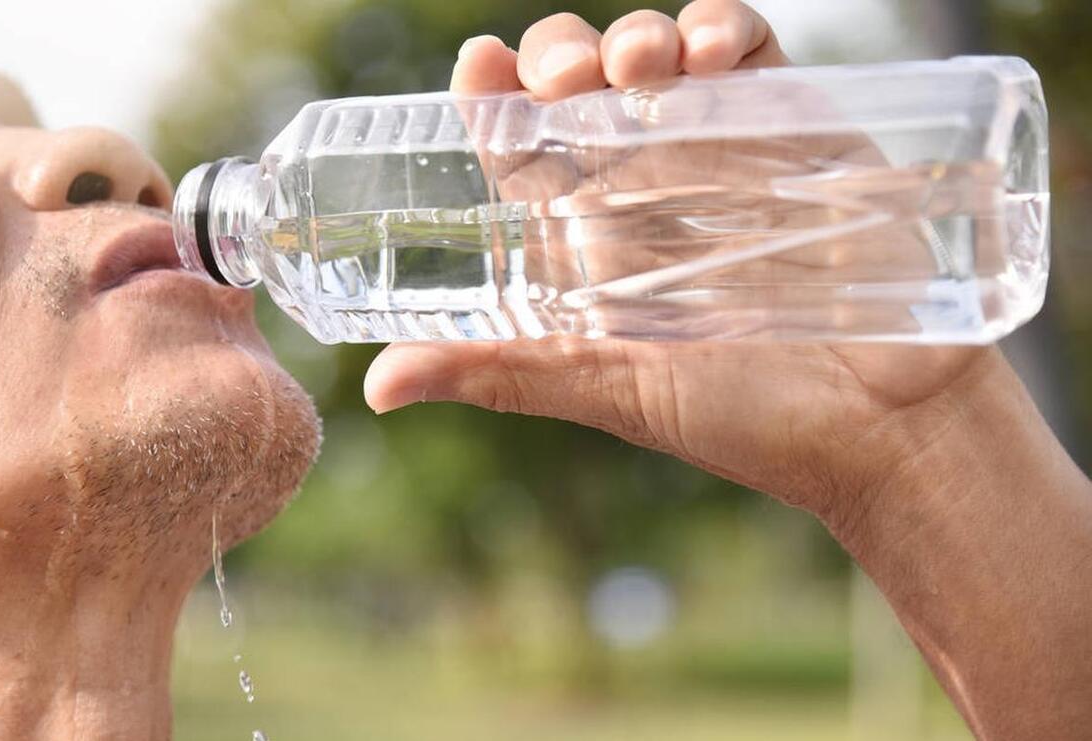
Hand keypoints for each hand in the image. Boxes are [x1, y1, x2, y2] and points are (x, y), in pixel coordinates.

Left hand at [363, 1, 991, 534]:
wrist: (882, 428)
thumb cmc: (745, 419)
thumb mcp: (606, 388)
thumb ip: (501, 371)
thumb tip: (377, 386)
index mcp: (591, 241)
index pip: (523, 148)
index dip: (494, 98)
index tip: (480, 65)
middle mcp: (646, 189)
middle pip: (578, 89)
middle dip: (559, 57)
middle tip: (561, 76)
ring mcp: (721, 155)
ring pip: (655, 58)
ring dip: (635, 38)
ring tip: (637, 65)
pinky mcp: (797, 130)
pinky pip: (752, 53)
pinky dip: (726, 29)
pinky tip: (711, 49)